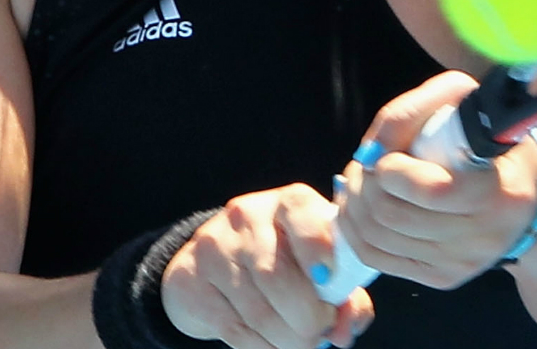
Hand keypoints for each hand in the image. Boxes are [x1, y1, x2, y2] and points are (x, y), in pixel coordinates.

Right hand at [162, 183, 373, 348]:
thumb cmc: (289, 264)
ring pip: (257, 311)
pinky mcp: (190, 281)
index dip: (317, 247)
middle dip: (307, 318)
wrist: (216, 265)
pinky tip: (273, 343)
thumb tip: (344, 329)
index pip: (301, 212)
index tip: (329, 280)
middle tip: (320, 332)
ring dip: (288, 340)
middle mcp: (248, 217)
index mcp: (290, 203)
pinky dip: (264, 347)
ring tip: (302, 343)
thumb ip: (346, 295)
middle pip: (275, 275)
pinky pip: (235, 329)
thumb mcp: (322, 266)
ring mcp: (214, 247)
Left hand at [335, 71, 536, 289]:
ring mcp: (461, 263)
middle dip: (364, 185)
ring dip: (353, 205)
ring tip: (358, 181)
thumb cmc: (490, 144)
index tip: (384, 154)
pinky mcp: (441, 278)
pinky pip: (378, 258)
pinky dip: (355, 230)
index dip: (392, 171)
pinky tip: (358, 208)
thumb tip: (372, 150)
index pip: (432, 190)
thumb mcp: (466, 108)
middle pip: (393, 215)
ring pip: (378, 239)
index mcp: (500, 192)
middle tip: (363, 164)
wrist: (523, 202)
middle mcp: (483, 237)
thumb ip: (417, 113)